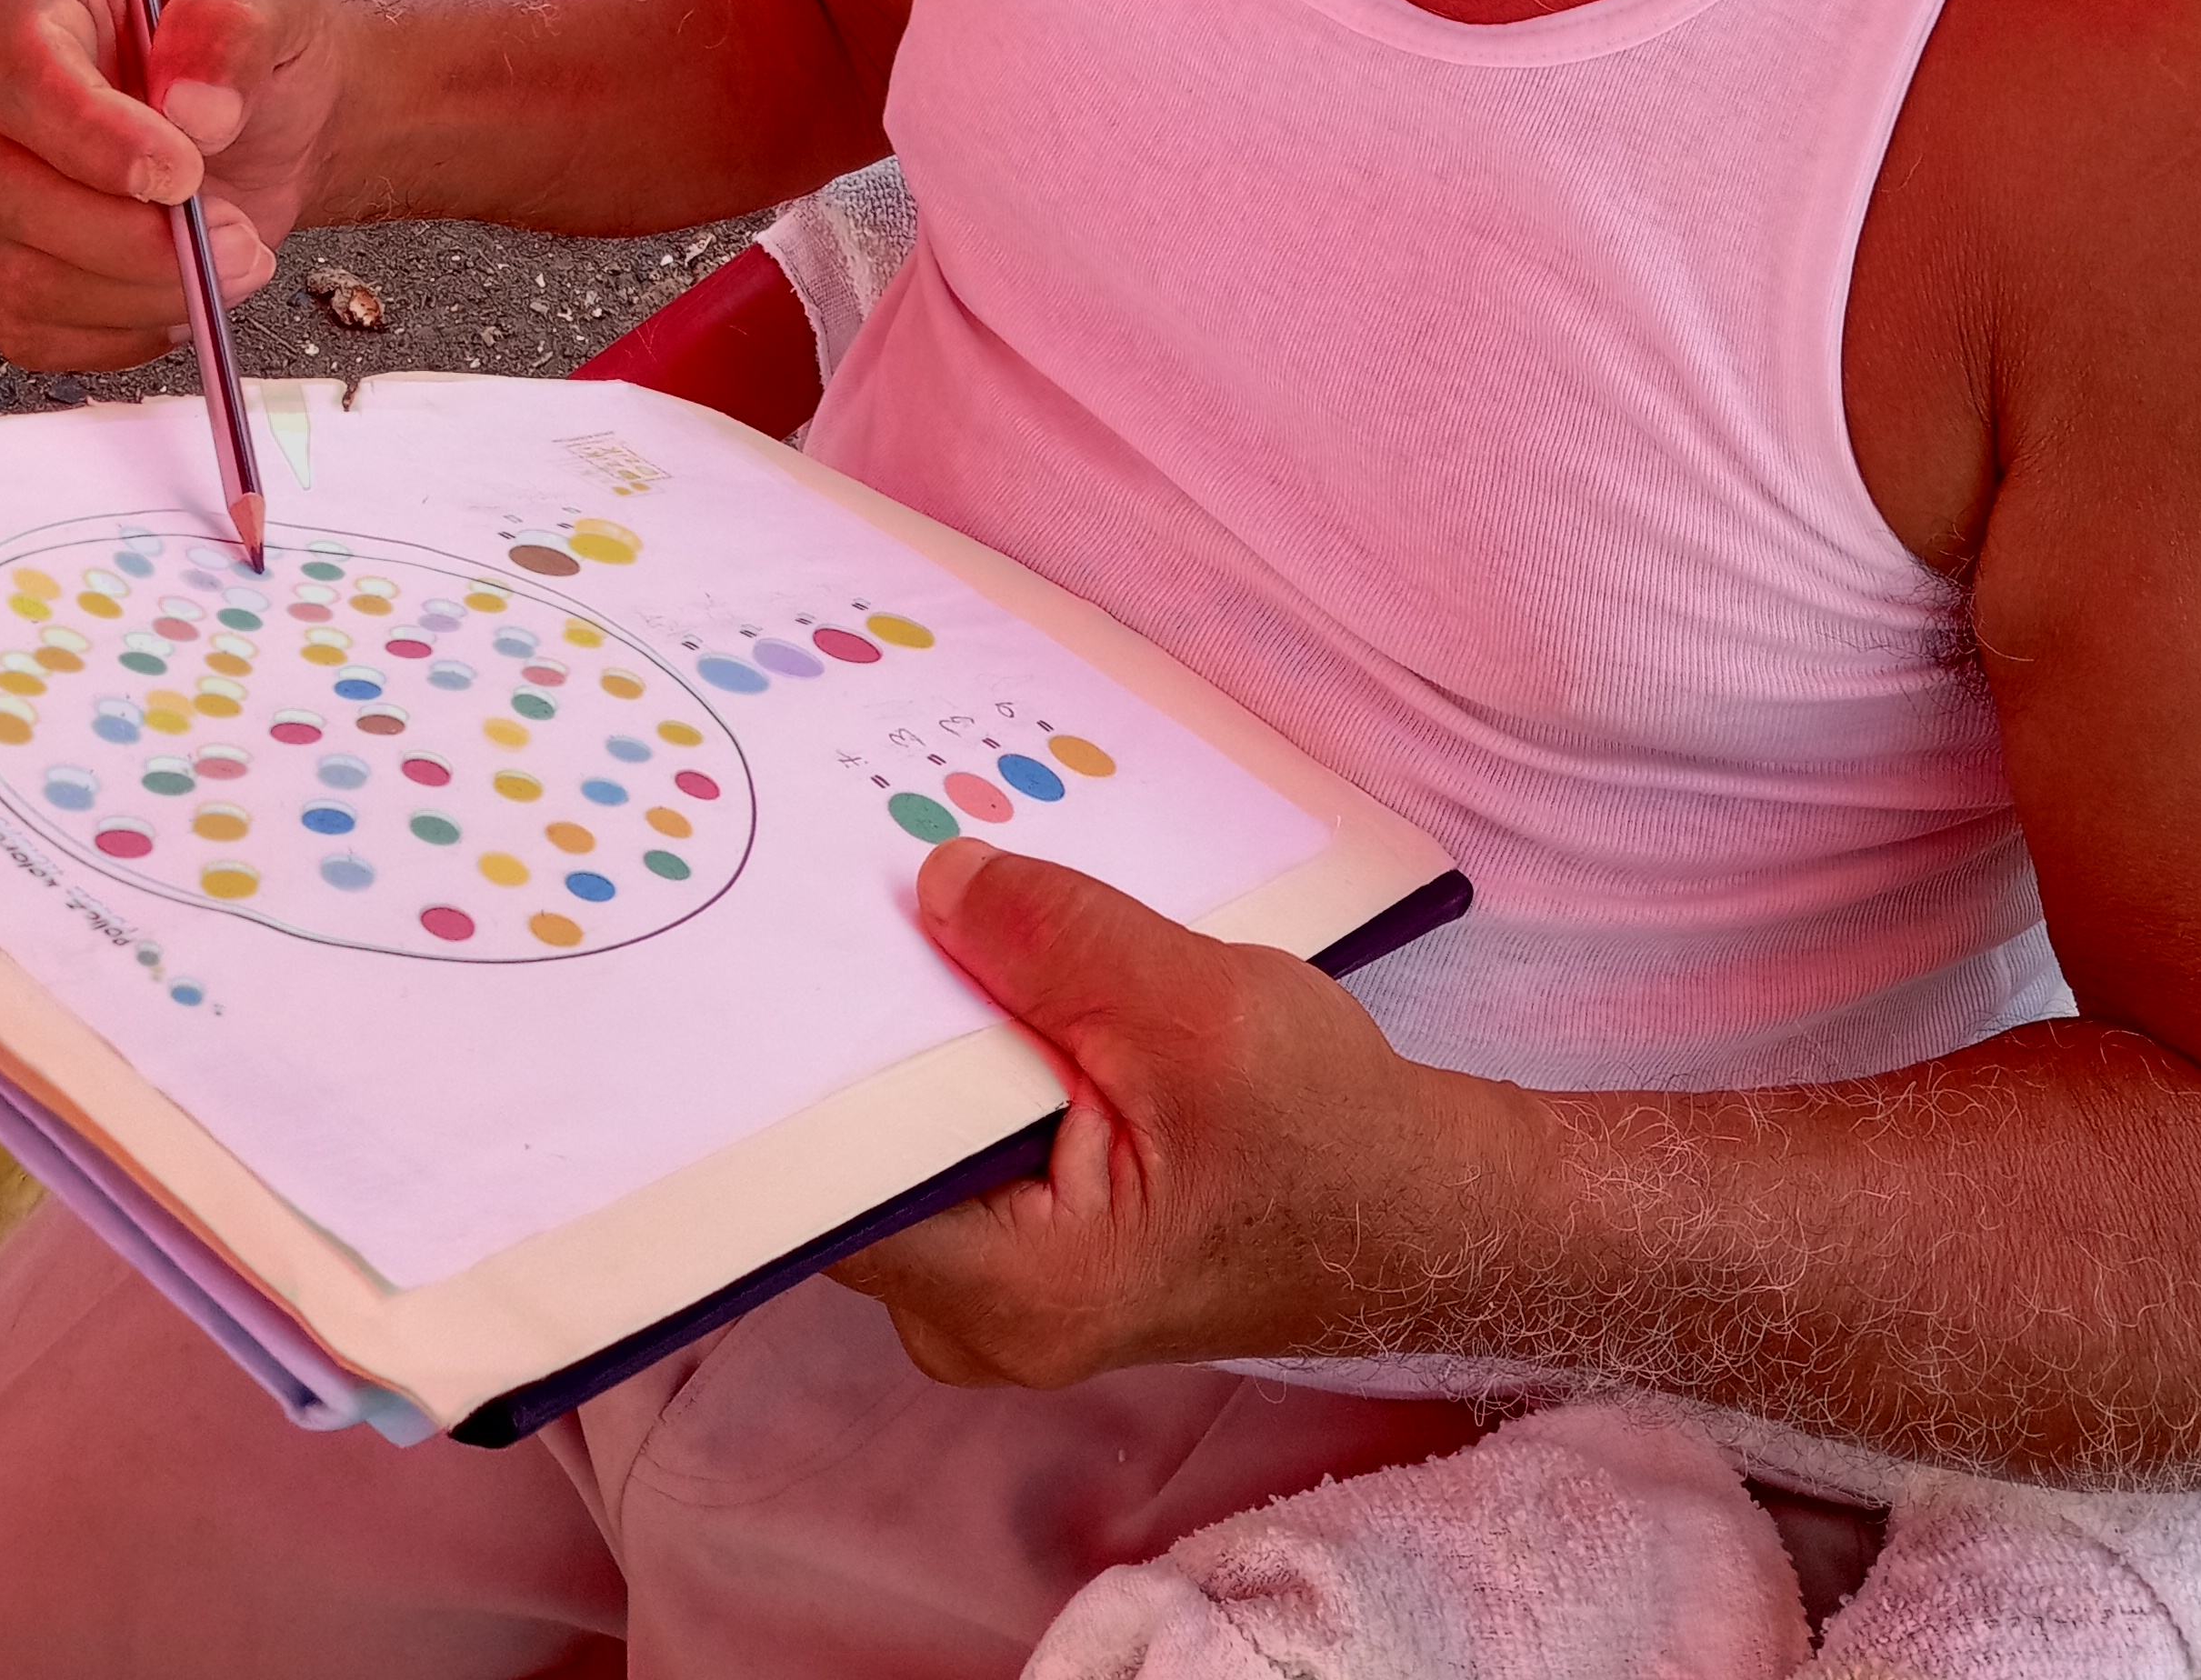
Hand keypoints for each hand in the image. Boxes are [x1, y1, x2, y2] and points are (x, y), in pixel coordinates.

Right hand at [0, 0, 346, 367]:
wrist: (258, 120)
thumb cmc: (237, 51)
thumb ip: (231, 31)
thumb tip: (193, 107)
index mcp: (20, 7)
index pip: (21, 78)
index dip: (97, 140)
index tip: (182, 175)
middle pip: (4, 193)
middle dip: (134, 240)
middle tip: (236, 238)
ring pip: (20, 279)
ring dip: (143, 293)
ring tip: (231, 263)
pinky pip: (32, 333)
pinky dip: (122, 335)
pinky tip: (181, 298)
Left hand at [830, 841, 1517, 1387]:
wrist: (1411, 1209)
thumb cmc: (1328, 1139)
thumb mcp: (1204, 1012)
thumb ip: (1062, 942)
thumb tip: (936, 883)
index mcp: (1012, 1294)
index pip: (832, 1184)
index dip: (799, 1060)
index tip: (789, 943)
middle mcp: (971, 1319)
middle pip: (856, 1150)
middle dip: (866, 1020)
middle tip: (859, 881)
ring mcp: (984, 1290)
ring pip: (901, 1135)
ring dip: (923, 1026)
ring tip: (935, 911)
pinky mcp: (1010, 1244)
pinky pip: (944, 1138)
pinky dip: (965, 1053)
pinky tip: (989, 968)